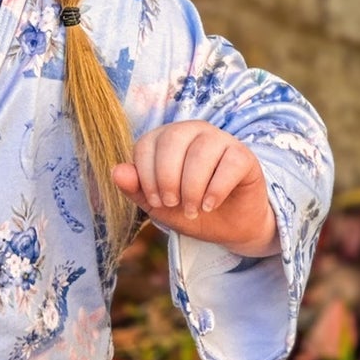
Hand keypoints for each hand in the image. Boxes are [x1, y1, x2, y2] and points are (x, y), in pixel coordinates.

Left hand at [112, 122, 278, 256]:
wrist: (228, 228)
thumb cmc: (189, 209)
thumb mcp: (158, 204)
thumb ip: (136, 188)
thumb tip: (116, 172)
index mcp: (166, 138)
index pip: (146, 143)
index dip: (146, 175)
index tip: (154, 201)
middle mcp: (193, 131)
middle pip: (173, 139)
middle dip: (167, 178)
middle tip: (172, 204)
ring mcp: (221, 139)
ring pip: (201, 152)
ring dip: (192, 187)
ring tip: (192, 209)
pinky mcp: (243, 155)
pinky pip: (229, 163)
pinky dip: (216, 189)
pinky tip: (209, 205)